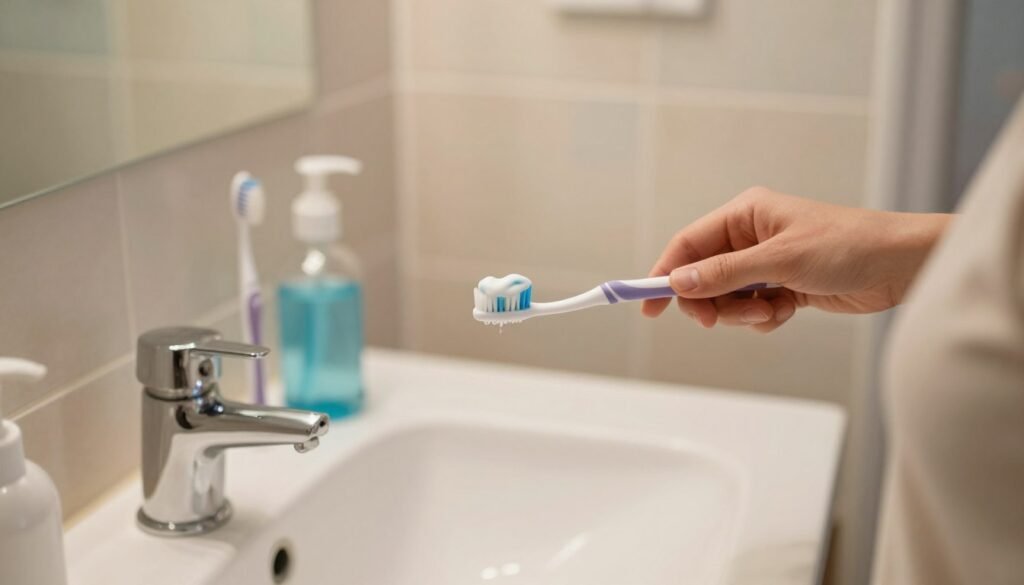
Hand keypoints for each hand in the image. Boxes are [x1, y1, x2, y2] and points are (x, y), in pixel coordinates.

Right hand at [642, 187, 951, 331]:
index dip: (664, 273)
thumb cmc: (848, 246)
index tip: (648, 304)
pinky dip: (764, 318)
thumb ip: (724, 273)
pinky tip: (787, 312)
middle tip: (716, 320)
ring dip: (742, 313)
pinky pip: (752, 310)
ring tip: (771, 312)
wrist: (900, 266)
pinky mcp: (783, 288)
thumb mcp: (779, 260)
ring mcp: (766, 264)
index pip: (688, 244)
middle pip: (703, 277)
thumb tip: (679, 282)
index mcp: (745, 214)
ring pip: (727, 299)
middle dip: (710, 302)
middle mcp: (751, 237)